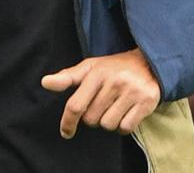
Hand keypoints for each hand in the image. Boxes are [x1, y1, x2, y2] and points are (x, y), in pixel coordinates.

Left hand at [41, 48, 160, 138]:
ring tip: (115, 107)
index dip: (68, 122)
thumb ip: (67, 77)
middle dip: (93, 117)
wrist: (149, 62)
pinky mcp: (147, 101)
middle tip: (102, 104)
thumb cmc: (114, 67)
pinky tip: (126, 112)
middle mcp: (115, 81)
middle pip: (91, 119)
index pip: (76, 105)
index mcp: (97, 72)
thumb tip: (45, 82)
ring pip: (108, 125)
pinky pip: (126, 128)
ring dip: (108, 121)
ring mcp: (132, 91)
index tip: (66, 132)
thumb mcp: (90, 67)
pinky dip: (123, 125)